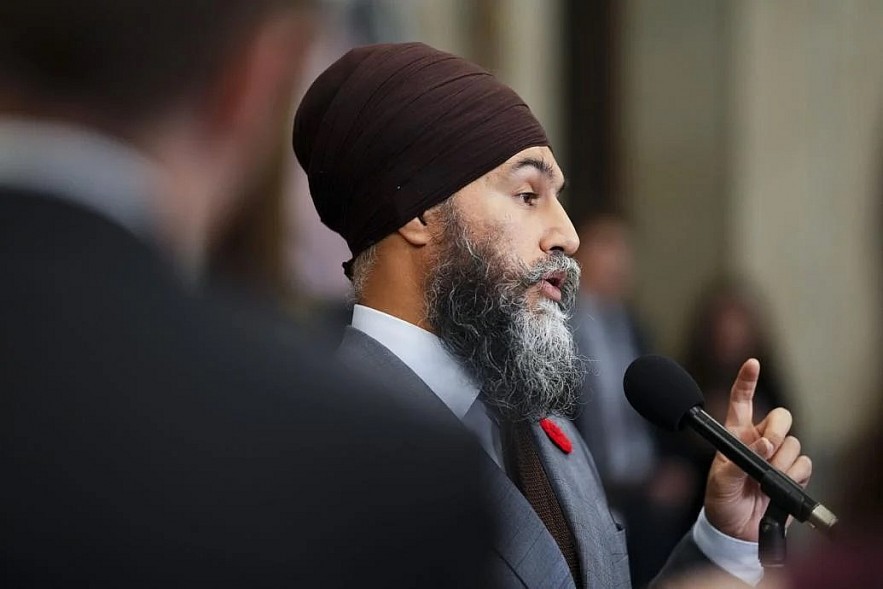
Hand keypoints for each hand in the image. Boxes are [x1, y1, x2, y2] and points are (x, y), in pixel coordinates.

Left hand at [703, 359, 812, 540]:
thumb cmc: (721, 500)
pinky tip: (778, 484)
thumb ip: (740, 460)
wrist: (735, 530)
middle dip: (777, 431)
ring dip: (782, 460)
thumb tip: (764, 445)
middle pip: (780, 418)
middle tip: (767, 449)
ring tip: (763, 479)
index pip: (742, 401)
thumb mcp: (720, 479)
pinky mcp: (792, 473)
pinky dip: (794, 474)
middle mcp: (759, 441)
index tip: (752, 363)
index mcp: (736, 435)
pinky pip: (804, 463)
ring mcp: (777, 456)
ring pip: (793, 443)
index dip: (747, 381)